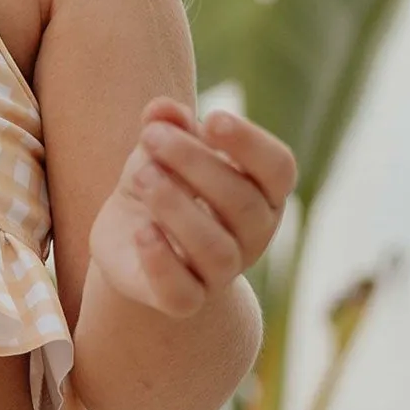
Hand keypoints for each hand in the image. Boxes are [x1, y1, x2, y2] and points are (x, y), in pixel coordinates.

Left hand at [88, 98, 295, 318]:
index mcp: (261, 192)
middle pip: (243, 203)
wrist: (131, 237)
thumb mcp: (160, 148)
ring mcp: (220, 273)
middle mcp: (252, 236)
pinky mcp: (183, 300)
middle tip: (152, 137)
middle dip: (196, 163)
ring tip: (141, 177)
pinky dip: (161, 262)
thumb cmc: (163, 181)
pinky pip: (182, 293)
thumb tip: (162, 109)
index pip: (278, 169)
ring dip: (177, 208)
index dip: (251, 144)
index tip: (211, 119)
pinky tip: (141, 230)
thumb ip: (165, 126)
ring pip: (216, 249)